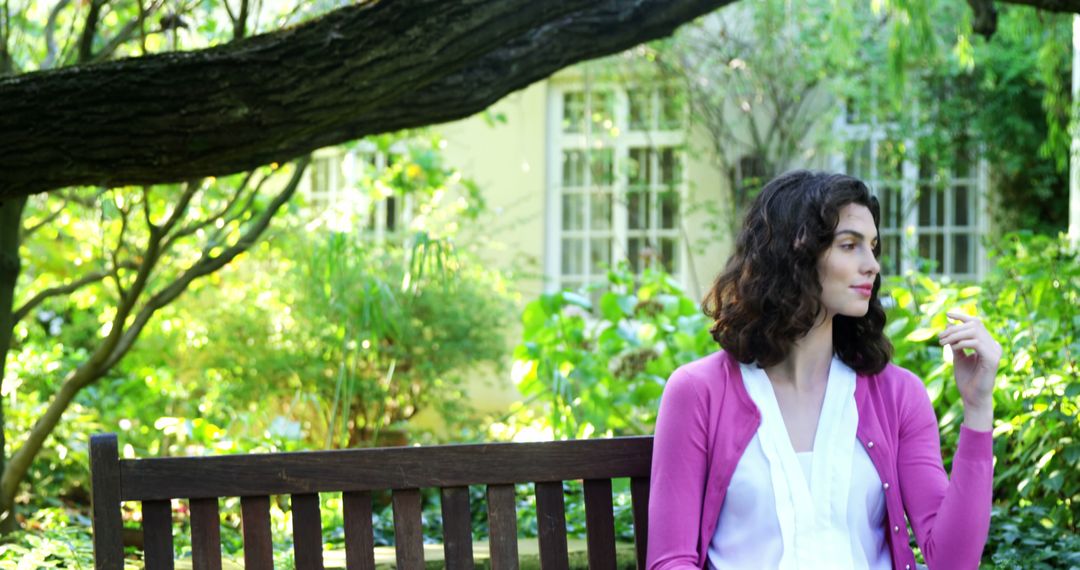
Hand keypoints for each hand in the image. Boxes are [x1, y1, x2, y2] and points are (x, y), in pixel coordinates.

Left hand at [938, 311, 1001, 429]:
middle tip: (940, 337)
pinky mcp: (993, 360)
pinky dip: (962, 343)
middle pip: (974, 326)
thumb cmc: (966, 378)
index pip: (976, 324)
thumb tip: (948, 324)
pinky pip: (976, 343)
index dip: (962, 317)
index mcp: (987, 344)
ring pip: (974, 332)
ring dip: (955, 335)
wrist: (972, 398)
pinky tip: (952, 347)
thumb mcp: (958, 356)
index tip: (947, 314)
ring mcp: (995, 352)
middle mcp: (994, 346)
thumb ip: (955, 341)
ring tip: (942, 342)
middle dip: (954, 329)